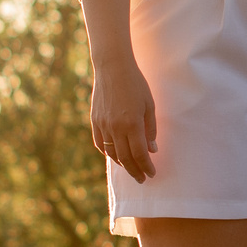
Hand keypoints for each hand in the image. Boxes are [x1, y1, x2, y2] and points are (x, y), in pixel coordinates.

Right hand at [89, 54, 157, 181]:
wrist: (112, 68)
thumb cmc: (136, 84)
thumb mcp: (149, 105)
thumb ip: (150, 129)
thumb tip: (152, 150)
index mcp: (132, 124)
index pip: (140, 154)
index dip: (146, 167)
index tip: (151, 174)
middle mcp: (116, 128)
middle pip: (125, 158)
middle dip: (135, 171)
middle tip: (142, 179)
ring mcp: (103, 125)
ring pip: (112, 153)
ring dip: (122, 164)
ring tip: (131, 168)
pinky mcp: (94, 121)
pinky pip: (101, 143)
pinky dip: (108, 153)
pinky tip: (115, 156)